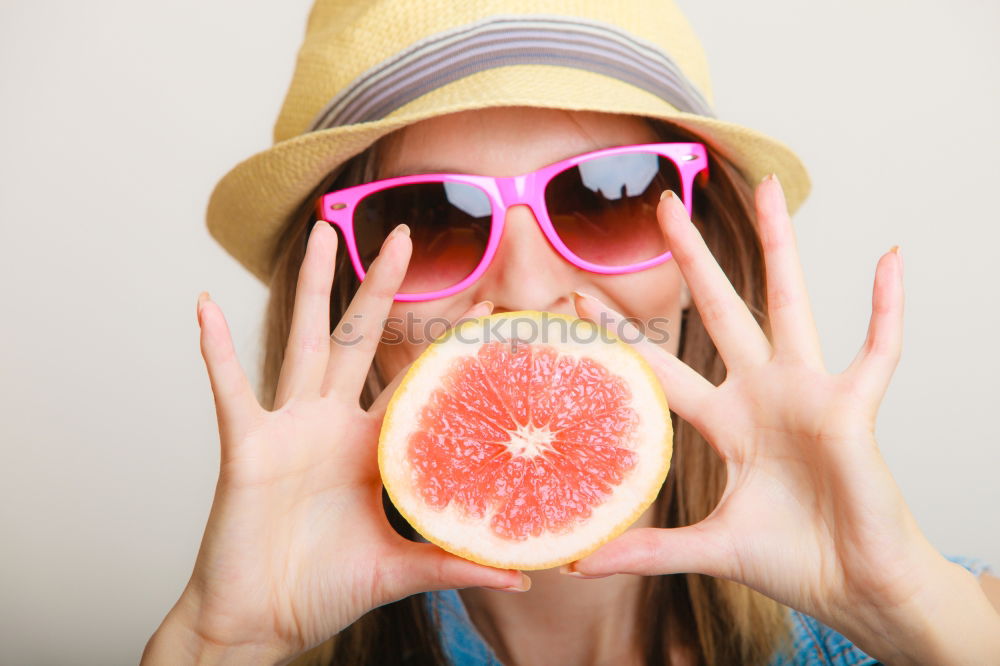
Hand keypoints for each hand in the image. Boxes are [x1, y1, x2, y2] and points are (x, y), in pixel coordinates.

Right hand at [143, 222, 528, 664]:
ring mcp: (288, 429)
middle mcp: (331, 425)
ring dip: (312, 286)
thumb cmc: (324, 590)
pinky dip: (215, 350)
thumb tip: (526, 579)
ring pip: (303, 340)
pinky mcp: (247, 447)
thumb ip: (456, 563)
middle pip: (359, 338)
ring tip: (321, 233)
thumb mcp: (399, 569)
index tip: (474, 307)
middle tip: (404, 234)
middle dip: (380, 286)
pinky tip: (206, 306)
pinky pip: (232, 390)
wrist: (259, 623)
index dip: (436, 348)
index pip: (408, 383)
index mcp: (369, 447)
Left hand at [564, 176, 988, 660]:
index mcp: (727, 422)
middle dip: (692, 260)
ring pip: (790, 305)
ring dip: (782, 246)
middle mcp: (762, 395)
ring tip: (771, 188)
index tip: (579, 300)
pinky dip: (887, 308)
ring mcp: (808, 395)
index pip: (663, 367)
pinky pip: (878, 349)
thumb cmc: (793, 561)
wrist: (856, 588)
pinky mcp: (853, 410)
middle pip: (720, 310)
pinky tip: (889, 258)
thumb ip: (647, 551)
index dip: (623, 337)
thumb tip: (576, 565)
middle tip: (663, 205)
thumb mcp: (709, 548)